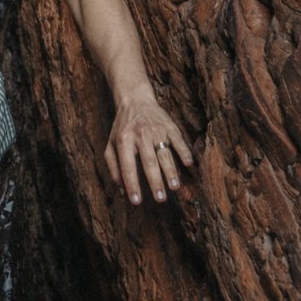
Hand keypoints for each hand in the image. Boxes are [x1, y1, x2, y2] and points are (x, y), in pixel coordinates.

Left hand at [106, 84, 192, 205]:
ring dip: (170, 171)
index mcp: (124, 140)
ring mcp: (156, 130)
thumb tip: (121, 193)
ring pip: (165, 153)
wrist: (135, 99)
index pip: (127, 167)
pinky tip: (188, 164)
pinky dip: (184, 152)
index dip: (132, 185)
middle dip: (155, 182)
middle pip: (149, 162)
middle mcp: (140, 135)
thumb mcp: (111, 145)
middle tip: (160, 199)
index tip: (136, 201)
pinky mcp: (169, 126)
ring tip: (175, 187)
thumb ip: (114, 168)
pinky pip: (178, 140)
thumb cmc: (122, 128)